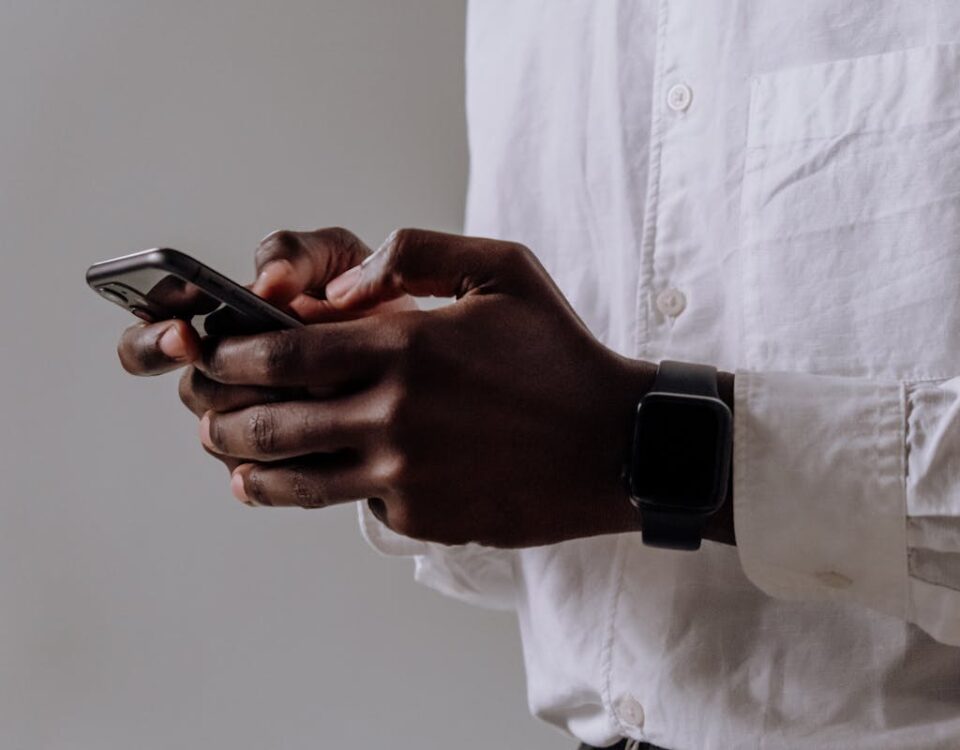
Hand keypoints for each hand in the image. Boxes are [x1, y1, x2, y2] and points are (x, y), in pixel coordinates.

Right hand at [115, 228, 414, 472]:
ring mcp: (249, 424)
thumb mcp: (336, 258)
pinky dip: (290, 457)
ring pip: (227, 435)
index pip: (153, 331)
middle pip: (195, 390)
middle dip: (230, 382)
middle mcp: (225, 376)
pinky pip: (262, 475)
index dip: (155, 338)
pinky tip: (327, 438)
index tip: (183, 334)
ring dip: (267, 416)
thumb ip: (295, 254)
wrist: (421, 354)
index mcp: (223, 320)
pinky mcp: (277, 467)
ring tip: (320, 395)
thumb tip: (265, 282)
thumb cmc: (366, 297)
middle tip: (270, 372)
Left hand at [196, 229, 655, 547]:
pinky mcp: (420, 518)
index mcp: (406, 346)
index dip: (230, 355)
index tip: (214, 354)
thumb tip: (339, 288)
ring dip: (247, 467)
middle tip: (207, 411)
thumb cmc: (559, 354)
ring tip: (231, 458)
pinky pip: (351, 505)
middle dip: (221, 415)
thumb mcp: (503, 269)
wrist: (615, 445)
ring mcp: (404, 475)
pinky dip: (327, 490)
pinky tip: (314, 480)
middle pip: (269, 422)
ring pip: (293, 480)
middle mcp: (394, 414)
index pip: (281, 353)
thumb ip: (416, 254)